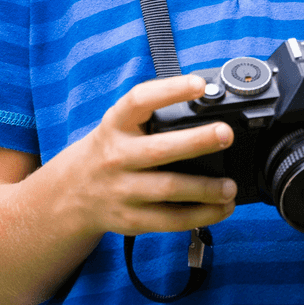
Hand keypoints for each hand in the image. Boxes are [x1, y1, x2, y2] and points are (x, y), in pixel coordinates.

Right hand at [77, 74, 236, 236]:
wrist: (74, 192)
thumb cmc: (112, 149)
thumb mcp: (120, 125)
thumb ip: (154, 115)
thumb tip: (207, 100)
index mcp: (116, 124)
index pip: (140, 101)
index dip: (170, 90)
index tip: (199, 84)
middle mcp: (116, 156)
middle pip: (159, 149)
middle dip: (196, 141)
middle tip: (226, 134)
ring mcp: (122, 190)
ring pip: (168, 190)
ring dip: (205, 189)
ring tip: (230, 186)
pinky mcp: (132, 218)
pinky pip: (170, 220)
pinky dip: (201, 216)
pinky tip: (221, 208)